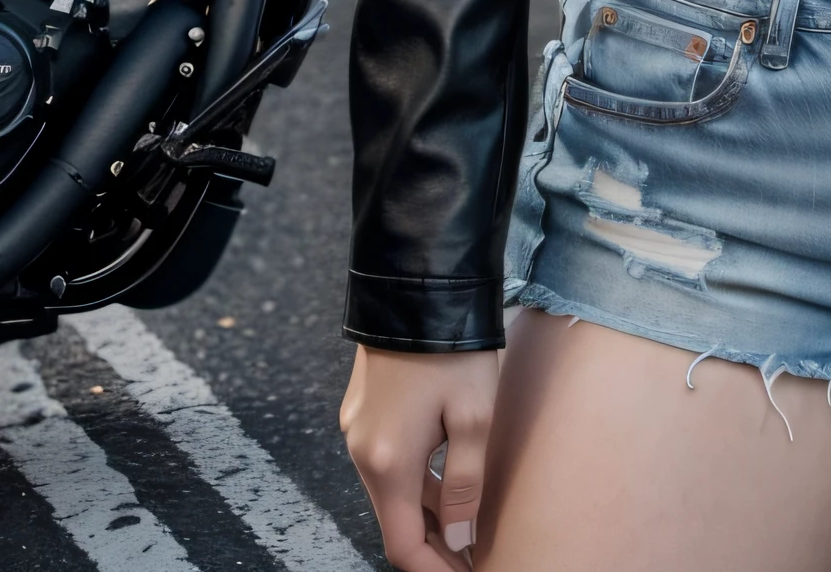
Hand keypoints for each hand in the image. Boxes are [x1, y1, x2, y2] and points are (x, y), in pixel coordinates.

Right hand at [340, 344, 502, 570]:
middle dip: (433, 545)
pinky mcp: (361, 412)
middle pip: (394, 522)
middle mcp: (360, 450)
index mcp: (386, 461)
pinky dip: (414, 483)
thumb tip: (460, 538)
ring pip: (391, 492)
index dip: (435, 570)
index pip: (402, 546)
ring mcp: (356, 429)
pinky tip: (447, 481)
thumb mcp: (474, 421)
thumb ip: (466, 488)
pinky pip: (386, 463)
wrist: (416, 286)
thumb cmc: (451, 351)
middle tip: (474, 555)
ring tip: (469, 521)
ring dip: (426, 514)